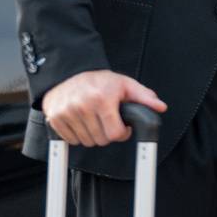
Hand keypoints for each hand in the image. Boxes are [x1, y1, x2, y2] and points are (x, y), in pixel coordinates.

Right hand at [42, 70, 166, 147]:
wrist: (69, 74)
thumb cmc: (99, 81)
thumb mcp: (125, 84)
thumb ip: (144, 97)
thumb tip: (160, 107)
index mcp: (103, 98)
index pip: (115, 133)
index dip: (122, 133)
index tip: (122, 127)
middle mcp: (84, 106)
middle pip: (101, 140)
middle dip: (107, 134)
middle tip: (107, 120)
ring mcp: (68, 113)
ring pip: (86, 142)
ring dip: (93, 135)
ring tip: (94, 119)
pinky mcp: (55, 119)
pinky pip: (70, 141)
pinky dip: (78, 135)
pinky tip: (82, 122)